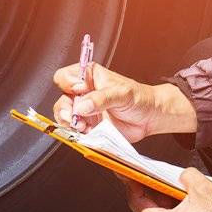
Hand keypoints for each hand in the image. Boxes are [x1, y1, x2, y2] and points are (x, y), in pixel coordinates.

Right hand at [52, 63, 196, 142]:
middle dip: (65, 110)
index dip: (68, 84)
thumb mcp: (122, 93)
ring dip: (70, 123)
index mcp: (89, 77)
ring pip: (64, 117)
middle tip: (75, 116)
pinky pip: (75, 131)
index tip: (80, 90)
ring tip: (83, 126)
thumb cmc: (139, 98)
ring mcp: (85, 111)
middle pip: (61, 99)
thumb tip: (82, 106)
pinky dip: (78, 134)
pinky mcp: (89, 126)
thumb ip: (101, 98)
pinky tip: (88, 132)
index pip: (65, 77)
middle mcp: (84, 93)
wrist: (149, 118)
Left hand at [121, 168, 211, 211]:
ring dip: (167, 201)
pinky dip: (177, 210)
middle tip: (151, 176)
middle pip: (151, 211)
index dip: (132, 187)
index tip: (129, 176)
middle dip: (152, 191)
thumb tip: (182, 176)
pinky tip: (186, 199)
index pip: (138, 204)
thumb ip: (185, 175)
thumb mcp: (202, 186)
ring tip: (174, 185)